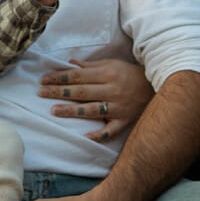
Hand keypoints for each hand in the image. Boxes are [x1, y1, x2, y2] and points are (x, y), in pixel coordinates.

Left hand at [38, 58, 152, 141]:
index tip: (44, 80)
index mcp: (107, 73)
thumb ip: (91, 65)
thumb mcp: (112, 64)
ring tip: (54, 111)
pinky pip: (111, 130)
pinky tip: (85, 136)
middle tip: (41, 93)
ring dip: (72, 111)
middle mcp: (112, 90)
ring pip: (92, 110)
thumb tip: (71, 64)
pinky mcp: (124, 120)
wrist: (158, 86)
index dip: (60, 77)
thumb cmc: (131, 74)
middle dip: (59, 92)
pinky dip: (99, 134)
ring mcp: (118, 107)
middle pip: (81, 92)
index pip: (78, 75)